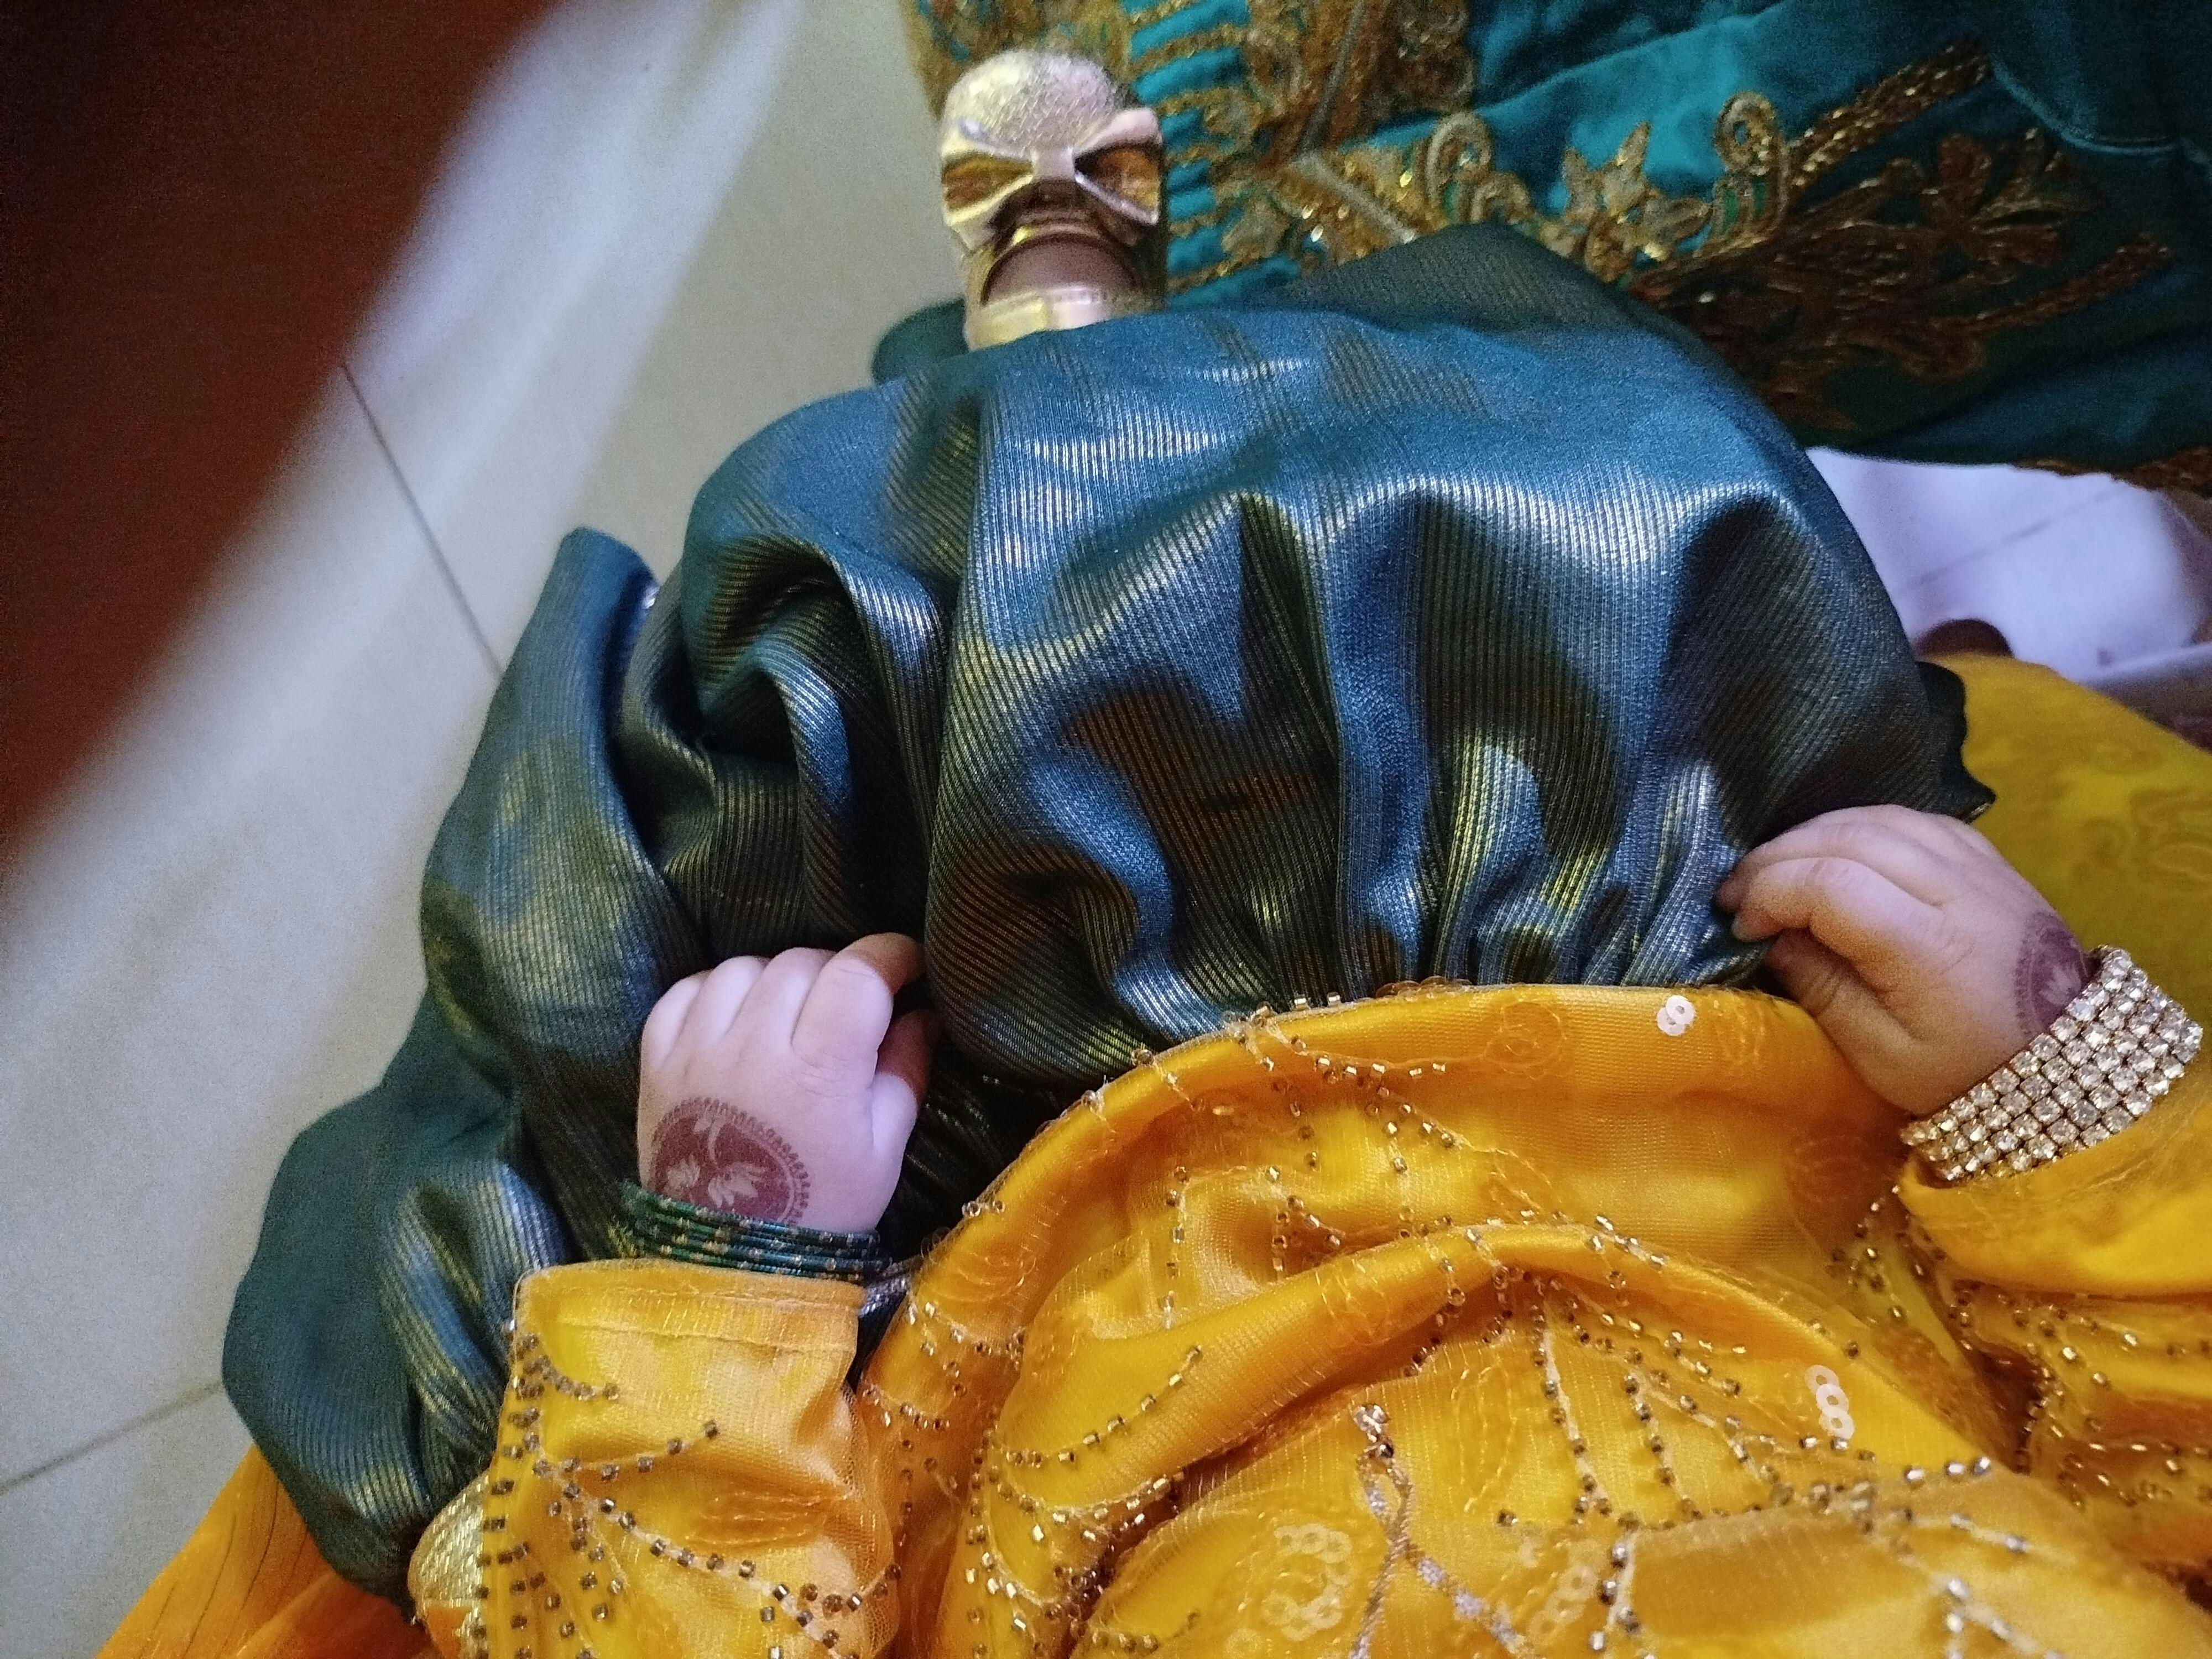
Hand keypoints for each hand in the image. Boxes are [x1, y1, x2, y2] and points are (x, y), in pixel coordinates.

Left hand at [637, 935, 934, 1231]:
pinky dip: (717, 992)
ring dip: (777, 979)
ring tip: (792, 1014)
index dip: (890, 956)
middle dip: (839, 973)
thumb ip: (905, 1072)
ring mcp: (696, 1051)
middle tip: (852, 1007)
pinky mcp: (656, 1063)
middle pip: (803, 963)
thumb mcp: (883, 1151)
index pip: (858, 973)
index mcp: (819, 1072)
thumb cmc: (822, 1208)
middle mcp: (753, 1048)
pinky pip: (685, 992)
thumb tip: (923, 1014)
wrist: (729, 1263)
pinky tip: (738, 1018)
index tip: (907, 965)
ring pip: (744, 968)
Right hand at [1716, 806, 2086, 1112]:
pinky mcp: (1991, 859)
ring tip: (1777, 870)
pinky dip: (1861, 826)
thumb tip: (1771, 939)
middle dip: (1777, 857)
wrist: (2072, 1060)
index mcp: (1930, 947)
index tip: (1740, 925)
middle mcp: (1957, 890)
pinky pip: (1914, 818)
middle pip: (1847, 837)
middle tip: (1738, 893)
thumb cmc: (1967, 1073)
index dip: (1770, 892)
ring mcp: (1980, 866)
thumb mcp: (1884, 1057)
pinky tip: (1837, 852)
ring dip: (1812, 835)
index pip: (1831, 884)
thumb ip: (1823, 991)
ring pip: (1878, 817)